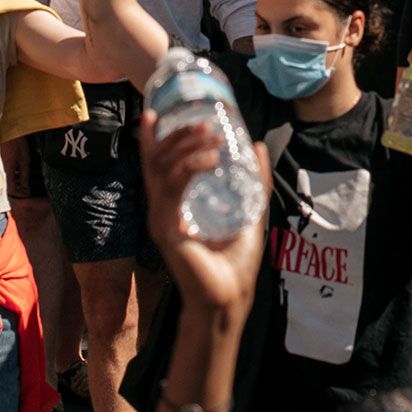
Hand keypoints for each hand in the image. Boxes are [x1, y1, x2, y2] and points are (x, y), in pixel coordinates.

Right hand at [140, 117, 265, 316]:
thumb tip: (258, 145)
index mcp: (174, 205)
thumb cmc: (236, 262)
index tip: (155, 114)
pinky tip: (210, 161)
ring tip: (213, 137)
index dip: (153, 139)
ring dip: (186, 147)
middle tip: (205, 124)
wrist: (230, 298)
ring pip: (163, 169)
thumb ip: (255, 181)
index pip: (157, 165)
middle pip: (158, 161)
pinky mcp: (166, 230)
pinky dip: (190, 169)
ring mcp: (161, 219)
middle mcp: (162, 210)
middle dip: (177, 136)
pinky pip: (172, 189)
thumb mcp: (250, 210)